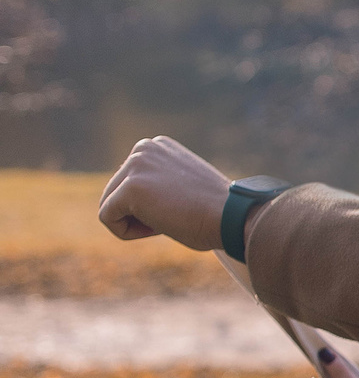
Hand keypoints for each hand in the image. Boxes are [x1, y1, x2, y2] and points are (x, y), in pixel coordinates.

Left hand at [97, 138, 230, 251]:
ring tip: (167, 222)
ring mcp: (135, 165)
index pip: (130, 182)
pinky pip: (106, 218)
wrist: (234, 217)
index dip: (151, 205)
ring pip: (109, 205)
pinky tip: (157, 229)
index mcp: (157, 145)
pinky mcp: (130, 187)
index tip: (181, 207)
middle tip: (175, 217)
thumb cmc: (216, 212)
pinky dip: (126, 232)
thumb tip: (140, 198)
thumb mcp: (184, 187)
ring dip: (134, 223)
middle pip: (115, 192)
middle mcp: (143, 148)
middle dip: (139, 214)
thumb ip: (160, 183)